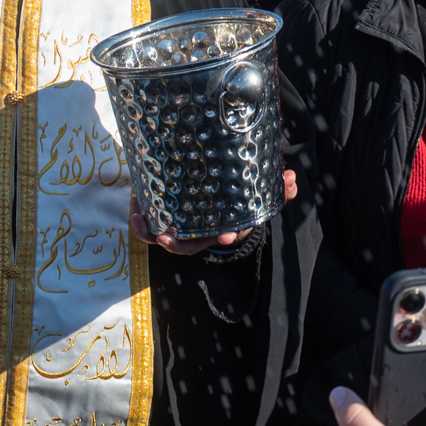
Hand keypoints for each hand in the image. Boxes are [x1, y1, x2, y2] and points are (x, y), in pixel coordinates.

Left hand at [141, 170, 293, 254]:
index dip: (223, 238)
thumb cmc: (243, 202)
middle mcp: (199, 232)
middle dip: (173, 244)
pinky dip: (142, 213)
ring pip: (160, 236)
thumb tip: (290, 178)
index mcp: (221, 230)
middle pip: (183, 246)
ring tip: (136, 213)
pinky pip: (151, 218)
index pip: (221, 238)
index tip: (226, 234)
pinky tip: (135, 196)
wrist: (226, 200)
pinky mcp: (169, 213)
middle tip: (164, 236)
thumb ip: (281, 191)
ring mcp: (183, 226)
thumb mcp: (263, 198)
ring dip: (147, 230)